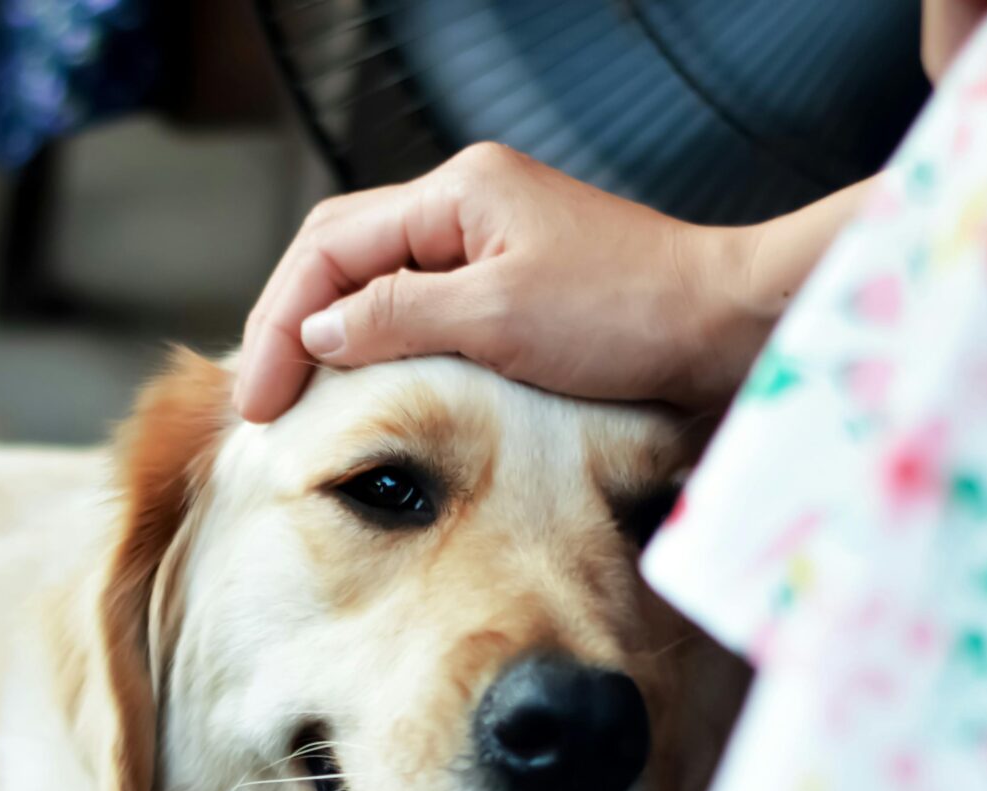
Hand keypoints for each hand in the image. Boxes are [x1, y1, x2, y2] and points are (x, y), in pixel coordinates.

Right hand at [235, 144, 785, 423]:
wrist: (726, 328)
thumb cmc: (631, 317)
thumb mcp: (500, 319)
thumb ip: (399, 316)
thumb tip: (319, 331)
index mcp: (458, 192)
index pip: (331, 248)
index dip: (281, 323)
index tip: (260, 400)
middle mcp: (468, 204)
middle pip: (342, 254)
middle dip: (289, 324)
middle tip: (260, 402)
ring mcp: (491, 242)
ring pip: (376, 280)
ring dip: (328, 335)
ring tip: (294, 396)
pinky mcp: (514, 284)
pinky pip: (420, 305)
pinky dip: (378, 344)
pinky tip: (361, 384)